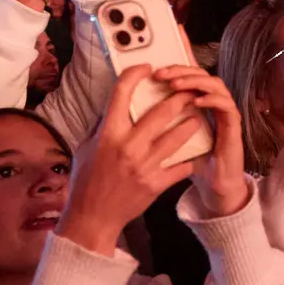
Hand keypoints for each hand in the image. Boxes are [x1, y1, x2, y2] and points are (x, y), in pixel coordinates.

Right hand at [55, 65, 201, 254]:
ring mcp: (144, 166)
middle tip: (189, 91)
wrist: (92, 217)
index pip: (121, 93)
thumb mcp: (88, 147)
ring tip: (196, 118)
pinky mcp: (156, 184)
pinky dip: (189, 159)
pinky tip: (194, 153)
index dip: (135, 74)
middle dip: (180, 98)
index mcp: (108, 134)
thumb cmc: (87, 179)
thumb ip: (104, 125)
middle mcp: (127, 147)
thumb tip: (116, 103)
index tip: (147, 67)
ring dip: (191, 124)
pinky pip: (181, 166)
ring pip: (178, 137)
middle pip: (161, 112)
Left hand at [154, 65, 249, 216]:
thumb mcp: (171, 140)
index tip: (151, 67)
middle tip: (160, 74)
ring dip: (194, 81)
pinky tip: (197, 102)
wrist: (216, 186)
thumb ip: (159, 124)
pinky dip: (212, 100)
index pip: (188, 74)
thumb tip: (130, 109)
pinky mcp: (233, 125)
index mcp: (197, 102)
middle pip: (200, 73)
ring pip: (214, 83)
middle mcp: (213, 102)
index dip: (174, 65)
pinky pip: (225, 105)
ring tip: (176, 85)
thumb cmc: (193, 164)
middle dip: (179, 70)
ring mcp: (225, 112)